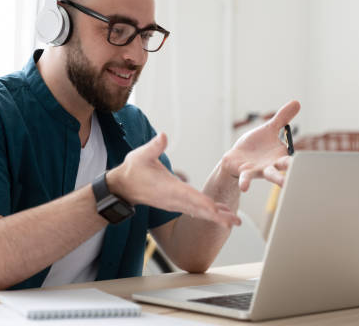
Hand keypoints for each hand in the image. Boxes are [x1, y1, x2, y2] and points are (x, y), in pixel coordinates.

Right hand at [106, 133, 240, 227]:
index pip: (190, 197)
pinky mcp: (175, 203)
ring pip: (199, 212)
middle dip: (218, 216)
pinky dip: (207, 213)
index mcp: (169, 188)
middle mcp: (174, 199)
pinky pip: (194, 210)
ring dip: (216, 216)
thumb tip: (163, 136)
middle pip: (199, 209)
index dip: (205, 204)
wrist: (123, 186)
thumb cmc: (133, 169)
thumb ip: (154, 146)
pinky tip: (220, 213)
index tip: (218, 211)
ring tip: (234, 221)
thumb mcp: (142, 155)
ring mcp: (175, 203)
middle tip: (236, 222)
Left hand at [222, 100, 300, 189]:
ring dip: (276, 179)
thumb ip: (282, 118)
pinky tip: (244, 187)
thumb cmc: (255, 145)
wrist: (237, 157)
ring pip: (269, 174)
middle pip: (285, 167)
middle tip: (303, 175)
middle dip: (293, 170)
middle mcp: (272, 165)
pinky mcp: (245, 172)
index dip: (301, 161)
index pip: (293, 158)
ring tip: (283, 184)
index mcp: (280, 155)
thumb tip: (297, 102)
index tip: (313, 163)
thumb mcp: (269, 129)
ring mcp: (259, 170)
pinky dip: (245, 182)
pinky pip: (246, 178)